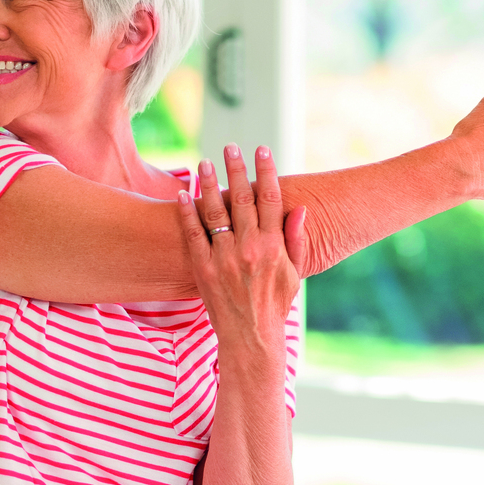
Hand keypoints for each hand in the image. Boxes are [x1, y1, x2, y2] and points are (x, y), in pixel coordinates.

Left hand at [178, 143, 307, 366]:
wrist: (251, 337)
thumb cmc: (276, 305)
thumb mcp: (295, 273)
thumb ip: (296, 240)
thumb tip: (300, 210)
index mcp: (274, 247)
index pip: (271, 200)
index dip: (266, 172)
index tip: (262, 150)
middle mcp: (249, 249)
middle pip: (243, 199)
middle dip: (237, 169)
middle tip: (231, 147)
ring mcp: (225, 258)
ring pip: (216, 212)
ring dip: (210, 184)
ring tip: (205, 163)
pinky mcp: (203, 270)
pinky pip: (193, 235)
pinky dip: (187, 213)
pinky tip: (183, 194)